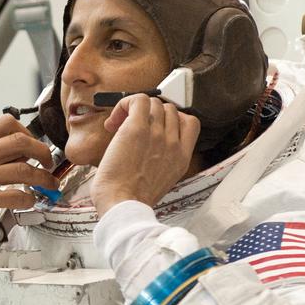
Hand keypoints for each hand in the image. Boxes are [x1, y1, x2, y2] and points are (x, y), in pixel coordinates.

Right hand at [0, 115, 58, 262]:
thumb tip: (22, 150)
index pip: (7, 122)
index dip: (29, 132)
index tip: (35, 146)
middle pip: (20, 141)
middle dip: (43, 152)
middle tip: (49, 163)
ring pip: (23, 169)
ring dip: (43, 178)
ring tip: (48, 185)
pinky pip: (16, 195)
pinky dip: (29, 198)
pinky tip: (29, 201)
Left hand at [91, 94, 200, 215]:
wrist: (122, 204)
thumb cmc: (132, 198)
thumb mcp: (161, 180)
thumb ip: (163, 160)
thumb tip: (148, 145)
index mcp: (181, 157)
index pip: (190, 123)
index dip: (172, 118)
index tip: (156, 126)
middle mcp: (173, 143)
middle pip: (169, 109)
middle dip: (150, 114)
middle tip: (131, 127)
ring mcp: (157, 134)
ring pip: (154, 103)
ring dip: (135, 110)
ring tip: (118, 126)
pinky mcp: (137, 129)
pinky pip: (138, 100)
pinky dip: (124, 104)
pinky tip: (113, 121)